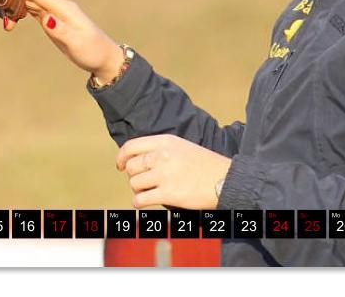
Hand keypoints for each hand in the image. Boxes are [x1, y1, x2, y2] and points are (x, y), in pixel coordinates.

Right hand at [11, 0, 124, 81]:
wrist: (104, 58)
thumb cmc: (92, 51)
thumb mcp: (76, 42)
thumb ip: (60, 30)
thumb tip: (44, 18)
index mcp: (65, 9)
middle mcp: (59, 8)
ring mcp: (56, 14)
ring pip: (32, 4)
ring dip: (17, 7)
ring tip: (3, 17)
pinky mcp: (54, 22)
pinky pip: (35, 12)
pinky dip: (23, 12)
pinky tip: (14, 17)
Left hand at [116, 134, 232, 209]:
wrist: (224, 180)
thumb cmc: (204, 165)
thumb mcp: (181, 146)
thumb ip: (160, 150)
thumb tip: (135, 159)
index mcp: (165, 142)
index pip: (131, 146)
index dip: (121, 157)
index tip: (120, 166)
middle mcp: (162, 156)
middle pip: (131, 167)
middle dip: (133, 176)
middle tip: (142, 182)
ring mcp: (165, 175)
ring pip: (134, 184)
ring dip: (137, 190)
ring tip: (148, 192)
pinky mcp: (168, 194)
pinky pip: (140, 200)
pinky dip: (138, 203)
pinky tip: (143, 203)